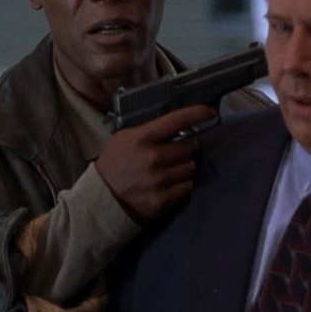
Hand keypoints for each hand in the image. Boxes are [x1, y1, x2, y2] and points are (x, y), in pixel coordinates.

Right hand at [94, 105, 214, 224]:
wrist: (100, 201)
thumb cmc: (114, 166)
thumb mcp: (125, 139)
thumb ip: (150, 131)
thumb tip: (179, 124)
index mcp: (141, 138)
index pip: (176, 120)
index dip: (197, 113)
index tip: (210, 111)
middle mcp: (152, 158)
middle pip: (190, 147)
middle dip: (186, 149)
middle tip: (175, 153)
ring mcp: (158, 180)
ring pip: (191, 168)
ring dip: (184, 168)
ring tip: (170, 171)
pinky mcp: (162, 200)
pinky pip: (187, 187)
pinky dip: (182, 186)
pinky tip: (169, 185)